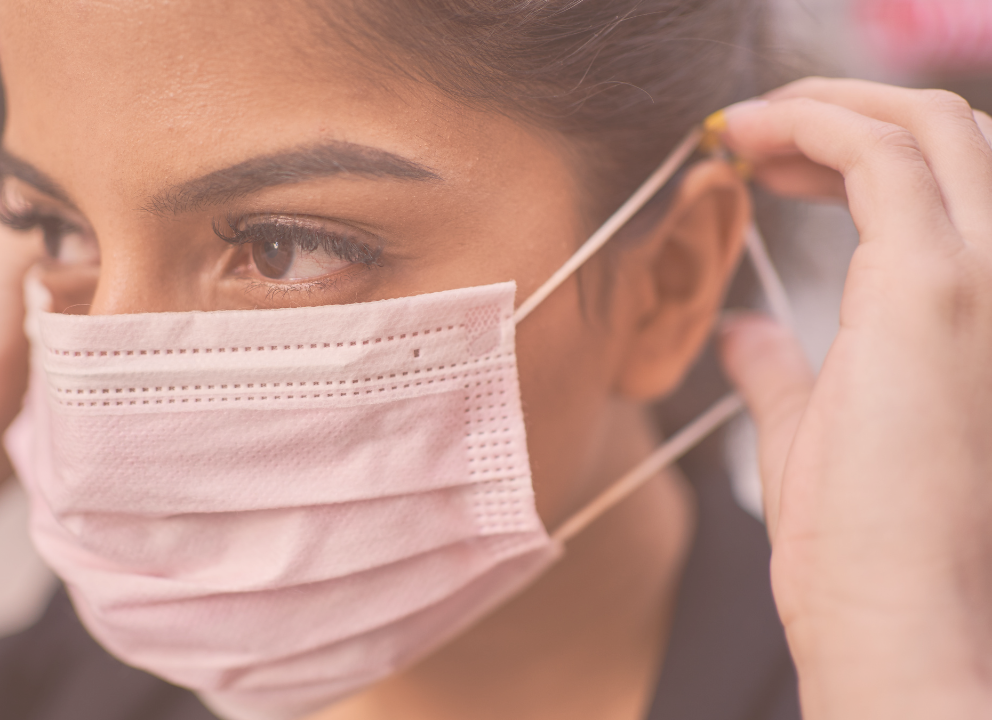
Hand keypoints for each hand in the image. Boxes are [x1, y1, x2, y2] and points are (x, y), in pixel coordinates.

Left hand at [716, 78, 991, 717]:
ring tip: (741, 129)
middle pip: (947, 130)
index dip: (853, 151)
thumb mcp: (814, 431)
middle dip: (846, 109)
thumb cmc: (859, 547)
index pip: (943, 183)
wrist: (894, 618)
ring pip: (925, 123)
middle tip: (752, 132)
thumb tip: (741, 332)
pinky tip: (742, 141)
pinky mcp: (936, 285)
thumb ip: (782, 370)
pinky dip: (808, 125)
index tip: (767, 165)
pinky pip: (873, 155)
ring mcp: (985, 275)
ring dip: (825, 105)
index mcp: (981, 309)